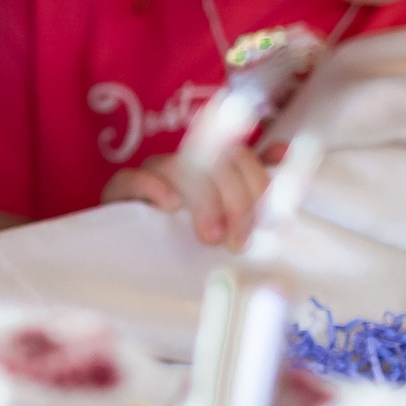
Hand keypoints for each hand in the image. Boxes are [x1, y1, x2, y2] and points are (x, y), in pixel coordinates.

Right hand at [104, 147, 268, 249]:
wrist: (134, 255)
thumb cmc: (188, 235)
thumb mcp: (228, 216)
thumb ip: (254, 185)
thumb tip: (285, 151)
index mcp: (211, 165)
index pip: (241, 156)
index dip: (259, 184)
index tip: (271, 223)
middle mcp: (182, 162)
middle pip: (214, 161)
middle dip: (235, 201)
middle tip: (239, 241)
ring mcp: (150, 172)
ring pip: (178, 167)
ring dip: (202, 200)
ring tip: (210, 236)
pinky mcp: (120, 188)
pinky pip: (134, 177)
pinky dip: (155, 187)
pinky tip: (170, 206)